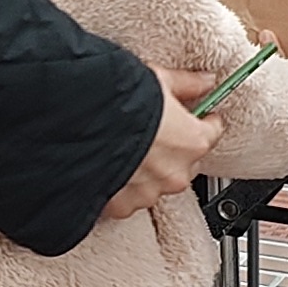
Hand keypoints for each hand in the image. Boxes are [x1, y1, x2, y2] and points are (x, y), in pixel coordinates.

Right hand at [98, 70, 219, 220]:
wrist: (75, 125)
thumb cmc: (117, 102)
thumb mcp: (156, 80)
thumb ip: (185, 84)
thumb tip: (203, 81)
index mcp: (192, 141)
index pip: (212, 131)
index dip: (203, 119)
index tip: (197, 114)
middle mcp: (175, 173)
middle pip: (185, 161)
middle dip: (172, 148)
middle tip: (152, 129)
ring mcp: (149, 192)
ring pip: (156, 182)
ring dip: (146, 169)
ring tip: (124, 147)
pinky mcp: (122, 206)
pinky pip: (128, 197)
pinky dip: (121, 185)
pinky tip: (109, 165)